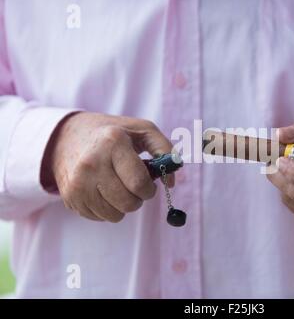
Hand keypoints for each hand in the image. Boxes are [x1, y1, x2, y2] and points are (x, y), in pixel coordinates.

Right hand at [41, 112, 173, 222]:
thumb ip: (165, 150)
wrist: (66, 137)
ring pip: (115, 215)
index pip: (139, 182)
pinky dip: (107, 209)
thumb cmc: (113, 134)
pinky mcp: (70, 197)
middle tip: (134, 186)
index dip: (150, 189)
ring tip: (118, 187)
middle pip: (128, 203)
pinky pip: (99, 218)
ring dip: (123, 206)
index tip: (149, 183)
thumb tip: (171, 183)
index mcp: (113, 142)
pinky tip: (103, 191)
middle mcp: (92, 163)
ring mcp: (78, 182)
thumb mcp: (142, 130)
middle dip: (139, 198)